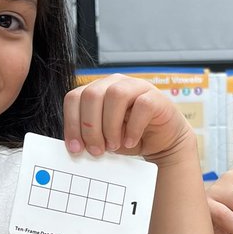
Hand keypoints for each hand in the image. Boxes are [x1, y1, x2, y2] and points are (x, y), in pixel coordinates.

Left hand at [63, 74, 192, 165]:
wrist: (161, 142)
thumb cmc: (130, 137)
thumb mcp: (104, 138)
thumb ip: (90, 137)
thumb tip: (75, 146)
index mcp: (97, 90)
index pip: (75, 98)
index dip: (71, 123)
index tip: (76, 148)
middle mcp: (114, 83)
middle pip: (92, 95)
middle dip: (90, 127)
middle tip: (96, 150)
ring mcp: (136, 86)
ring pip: (115, 95)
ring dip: (110, 125)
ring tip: (113, 145)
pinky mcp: (155, 97)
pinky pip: (142, 105)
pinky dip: (133, 128)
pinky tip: (130, 142)